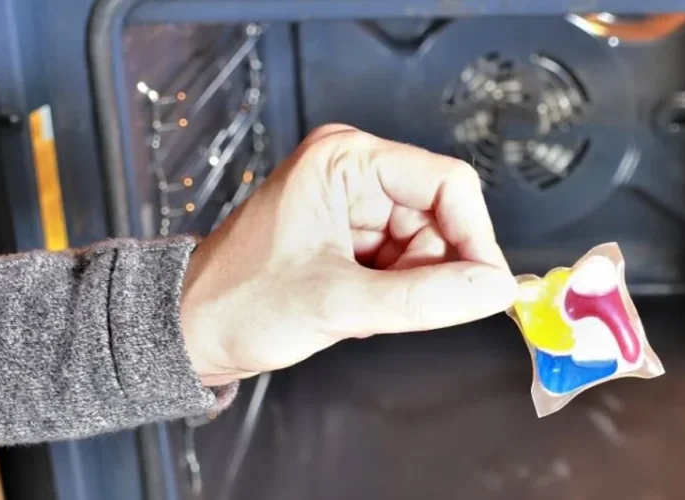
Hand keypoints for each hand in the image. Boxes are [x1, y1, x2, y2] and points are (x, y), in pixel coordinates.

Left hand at [180, 124, 516, 385]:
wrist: (192, 332)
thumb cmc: (238, 302)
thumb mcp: (338, 302)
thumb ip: (424, 298)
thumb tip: (493, 290)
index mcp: (346, 161)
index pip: (447, 183)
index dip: (476, 237)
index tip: (488, 288)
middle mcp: (353, 173)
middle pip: (441, 219)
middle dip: (432, 271)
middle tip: (397, 307)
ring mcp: (352, 205)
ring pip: (427, 248)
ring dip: (408, 288)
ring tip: (358, 308)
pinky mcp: (351, 236)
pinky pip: (405, 265)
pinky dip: (392, 294)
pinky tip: (353, 308)